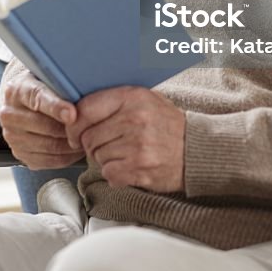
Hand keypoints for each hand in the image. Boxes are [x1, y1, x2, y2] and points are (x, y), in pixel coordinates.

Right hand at [0, 59, 82, 169]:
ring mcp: (12, 136)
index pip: (38, 98)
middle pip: (44, 125)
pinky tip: (78, 149)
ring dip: (72, 143)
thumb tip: (84, 95)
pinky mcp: (19, 153)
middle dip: (71, 128)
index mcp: (18, 89)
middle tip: (92, 127)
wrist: (26, 99)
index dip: (56, 107)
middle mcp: (10, 113)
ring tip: (89, 136)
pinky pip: (48, 160)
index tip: (73, 114)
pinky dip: (67, 157)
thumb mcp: (51, 76)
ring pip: (48, 145)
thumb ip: (62, 83)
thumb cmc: (46, 85)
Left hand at [67, 86, 184, 191]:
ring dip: (106, 158)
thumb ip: (115, 100)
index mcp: (133, 97)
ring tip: (126, 153)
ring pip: (97, 156)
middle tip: (109, 144)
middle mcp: (134, 119)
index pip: (86, 109)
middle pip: (88, 136)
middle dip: (92, 144)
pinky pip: (108, 173)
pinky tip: (130, 166)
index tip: (76, 131)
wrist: (196, 149)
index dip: (75, 123)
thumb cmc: (167, 124)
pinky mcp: (138, 168)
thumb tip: (76, 109)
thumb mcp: (146, 99)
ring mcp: (137, 145)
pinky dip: (115, 173)